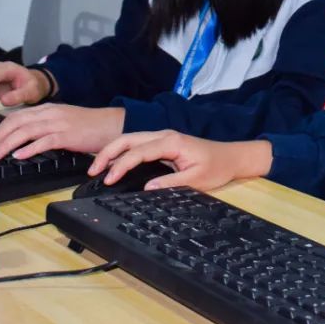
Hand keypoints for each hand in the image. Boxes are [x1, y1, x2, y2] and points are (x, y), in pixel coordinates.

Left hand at [0, 104, 124, 161]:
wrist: (112, 124)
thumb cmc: (89, 126)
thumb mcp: (63, 120)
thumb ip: (44, 125)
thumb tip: (23, 140)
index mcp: (47, 109)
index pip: (16, 116)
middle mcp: (50, 113)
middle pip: (16, 122)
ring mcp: (59, 123)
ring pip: (25, 131)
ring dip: (7, 144)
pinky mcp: (68, 135)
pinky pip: (44, 141)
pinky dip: (29, 148)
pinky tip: (19, 156)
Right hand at [88, 131, 272, 190]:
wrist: (232, 157)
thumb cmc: (217, 167)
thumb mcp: (196, 179)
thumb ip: (170, 183)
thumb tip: (146, 188)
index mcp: (171, 142)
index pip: (138, 151)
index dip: (121, 165)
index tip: (109, 179)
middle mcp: (164, 135)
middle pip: (128, 139)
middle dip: (108, 153)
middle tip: (92, 171)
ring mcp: (163, 137)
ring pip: (130, 139)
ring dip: (112, 151)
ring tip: (97, 168)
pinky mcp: (163, 143)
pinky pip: (138, 144)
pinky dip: (122, 152)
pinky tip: (114, 164)